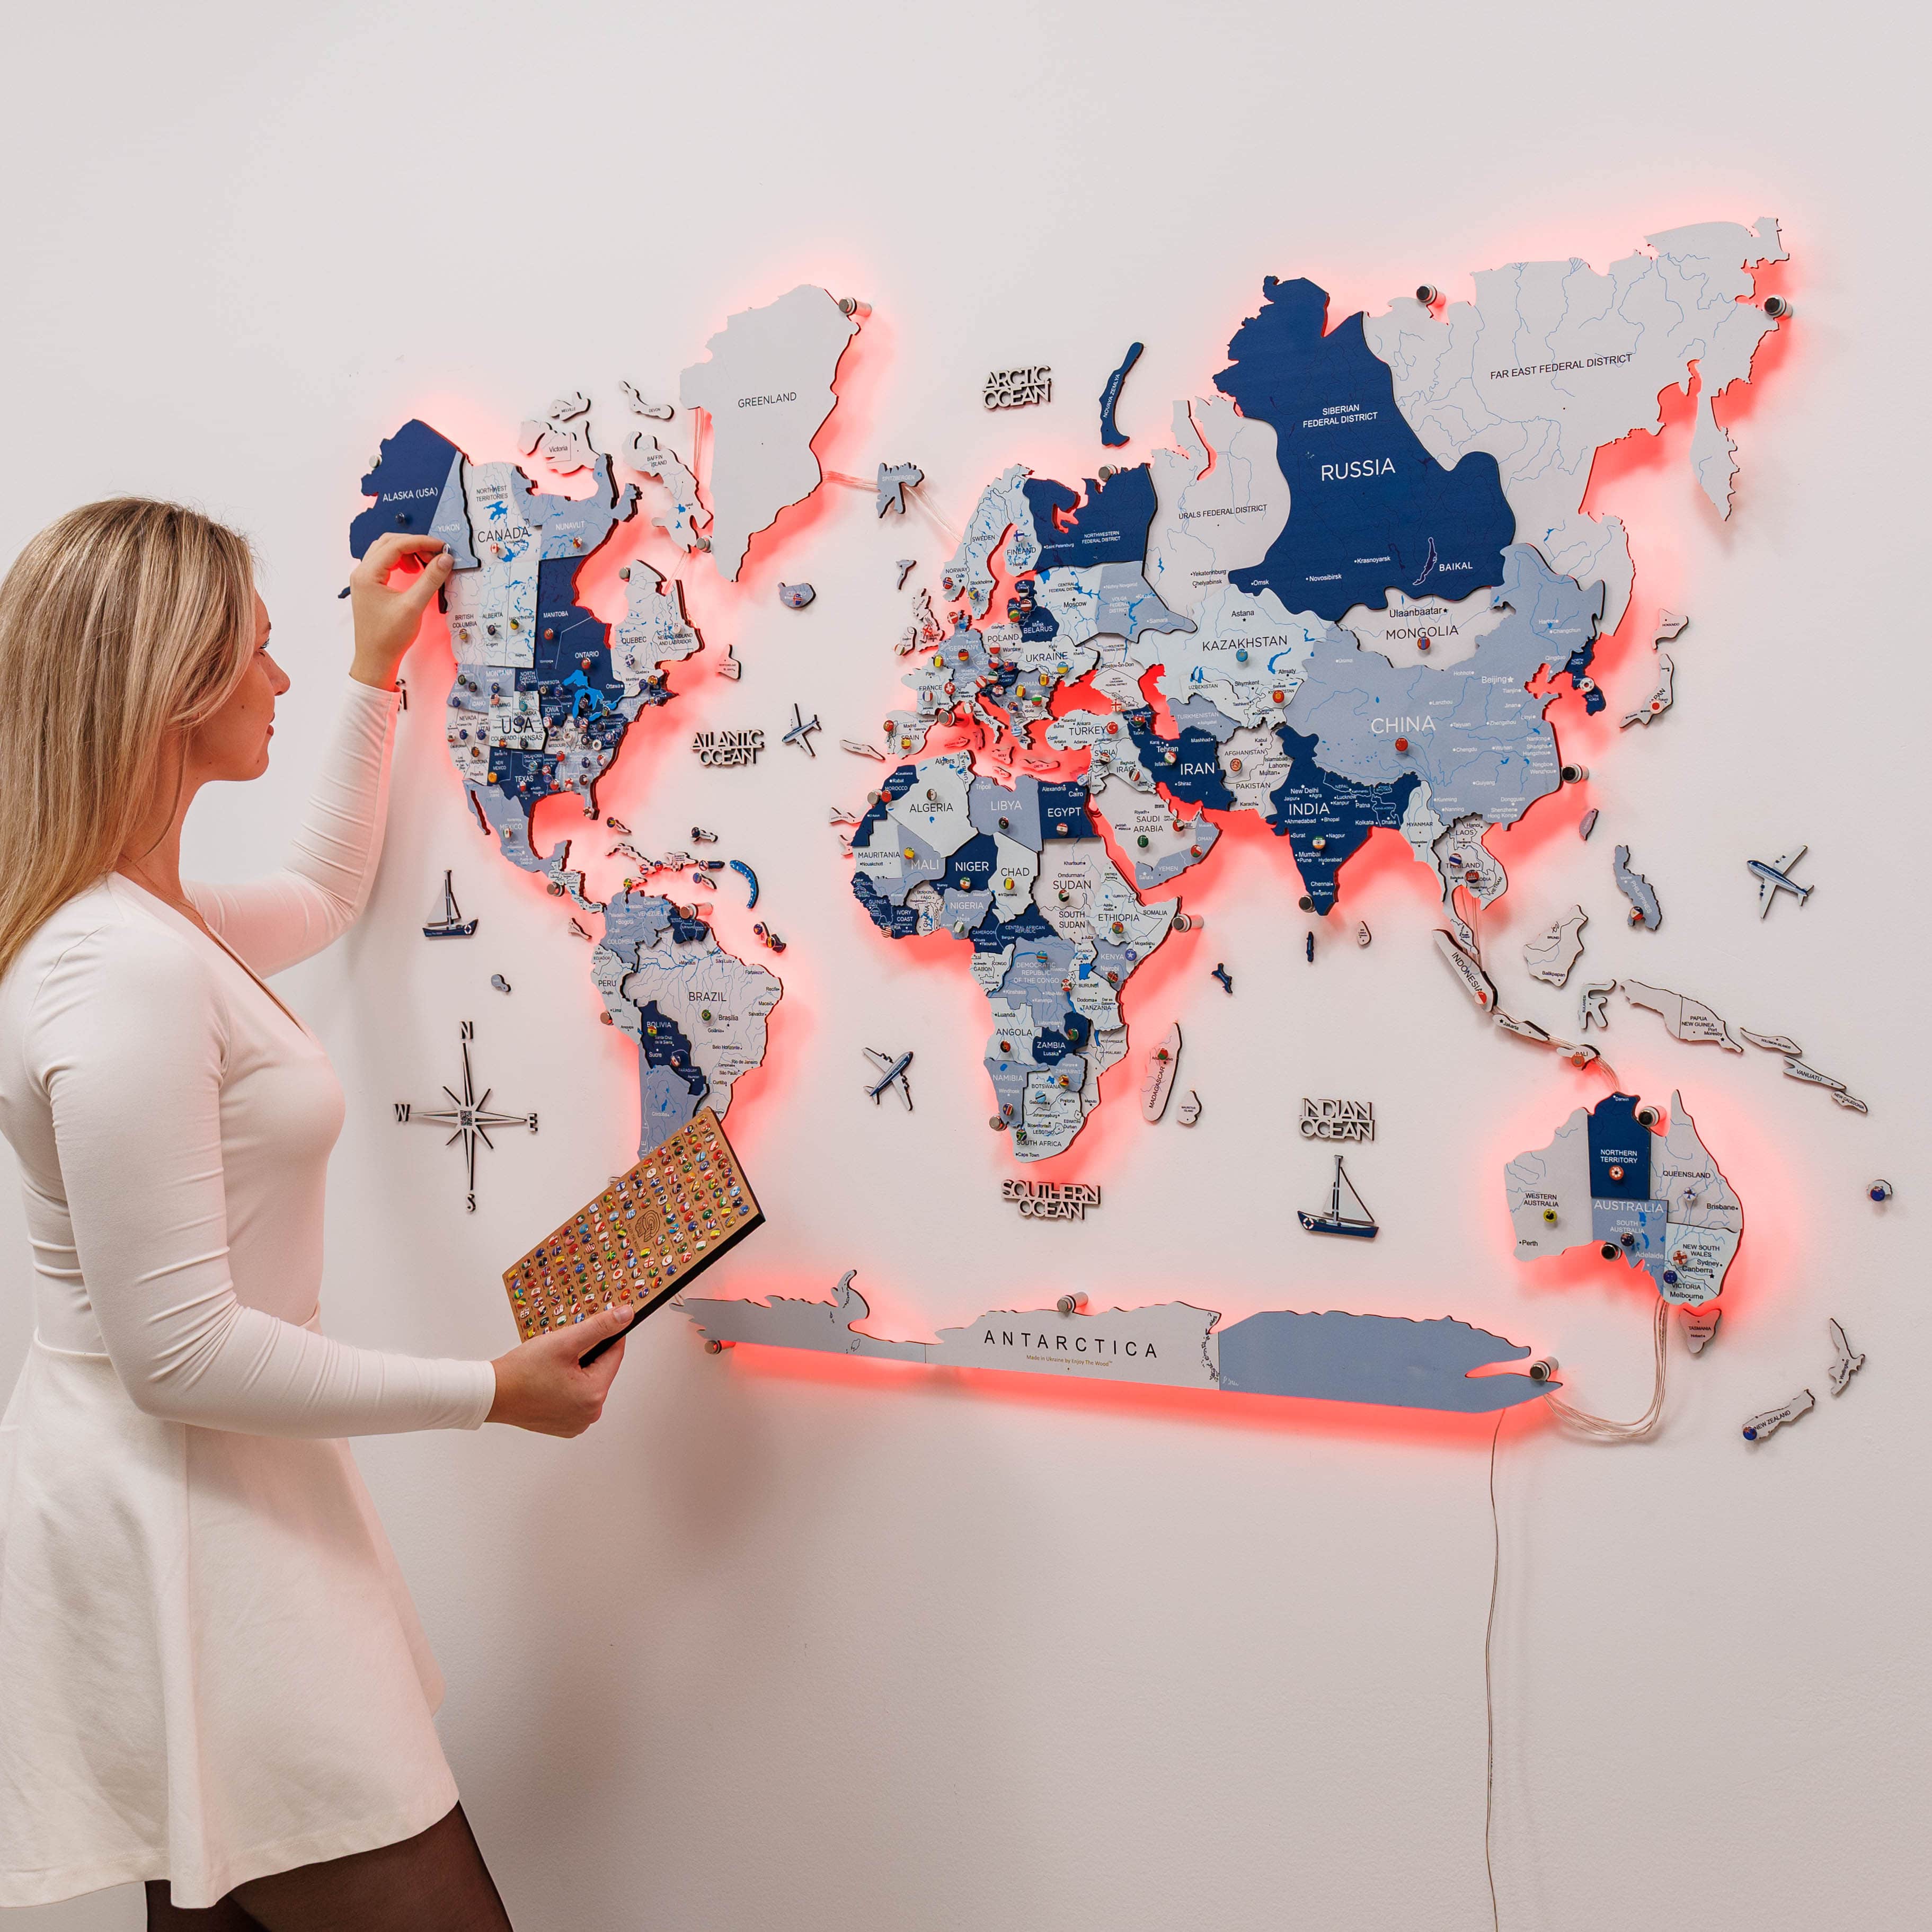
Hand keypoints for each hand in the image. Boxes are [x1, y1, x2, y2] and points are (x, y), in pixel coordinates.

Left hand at [348, 532, 453, 689]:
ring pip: (386, 551)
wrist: (375, 658)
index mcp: (367, 574)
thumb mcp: (413, 606)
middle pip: (389, 543)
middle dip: (414, 545)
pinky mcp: (369, 586)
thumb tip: (445, 559)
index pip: (396, 545)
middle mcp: (361, 572)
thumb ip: (430, 579)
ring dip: (407, 552)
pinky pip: (384, 563)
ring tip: (425, 564)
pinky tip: (414, 572)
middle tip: (435, 555)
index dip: (421, 542)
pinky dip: (401, 561)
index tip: (441, 547)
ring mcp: (363, 578)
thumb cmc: (390, 637)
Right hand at [486, 1303, 633, 1437]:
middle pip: (600, 1370)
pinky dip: (567, 1387)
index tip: (590, 1329)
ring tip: (552, 1367)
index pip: (615, 1354)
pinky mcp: (566, 1426)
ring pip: (588, 1383)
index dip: (603, 1336)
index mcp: (594, 1394)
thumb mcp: (564, 1342)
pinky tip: (549, 1381)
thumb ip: (599, 1327)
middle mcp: (590, 1414)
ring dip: (576, 1371)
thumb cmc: (522, 1372)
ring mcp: (577, 1423)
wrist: (493, 1394)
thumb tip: (625, 1315)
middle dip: (586, 1356)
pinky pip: (576, 1398)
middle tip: (561, 1352)